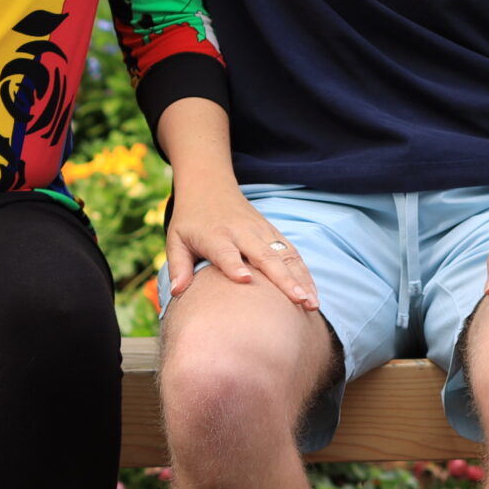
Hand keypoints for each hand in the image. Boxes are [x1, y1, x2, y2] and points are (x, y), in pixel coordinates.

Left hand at [165, 181, 317, 311]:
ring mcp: (260, 230)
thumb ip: (178, 266)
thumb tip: (177, 293)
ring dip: (301, 278)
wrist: (209, 186)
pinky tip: (313, 293)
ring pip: (285, 254)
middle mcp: (241, 232)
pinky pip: (292, 252)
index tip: (244, 280)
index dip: (233, 265)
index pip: (226, 252)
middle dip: (283, 278)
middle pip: (265, 255)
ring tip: (312, 303)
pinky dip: (304, 272)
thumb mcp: (176, 239)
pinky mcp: (272, 231)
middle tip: (298, 300)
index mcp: (215, 235)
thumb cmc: (190, 220)